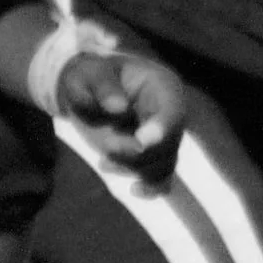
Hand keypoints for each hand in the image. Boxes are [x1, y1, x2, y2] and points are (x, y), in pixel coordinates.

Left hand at [57, 50, 185, 179]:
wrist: (90, 87)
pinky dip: (153, 187)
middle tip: (107, 148)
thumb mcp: (90, 72)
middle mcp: (170, 113)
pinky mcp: (153, 155)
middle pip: (169, 142)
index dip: (162, 127)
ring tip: (104, 161)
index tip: (142, 140)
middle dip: (137, 152)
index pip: (173, 110)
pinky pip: (163, 176)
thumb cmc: (91, 75)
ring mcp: (164, 136)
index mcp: (162, 87)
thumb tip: (119, 108)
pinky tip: (135, 190)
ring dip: (134, 168)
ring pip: (163, 162)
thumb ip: (103, 87)